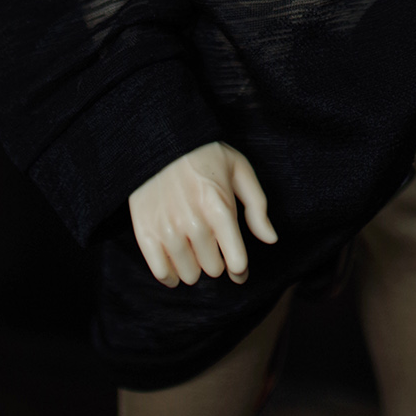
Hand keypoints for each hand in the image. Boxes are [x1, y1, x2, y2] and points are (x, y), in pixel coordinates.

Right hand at [129, 141, 277, 288]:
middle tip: (211, 243)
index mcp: (219, 208)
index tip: (238, 267)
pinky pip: (161, 273)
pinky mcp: (145, 233)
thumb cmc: (205, 155)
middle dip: (216, 259)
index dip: (240, 269)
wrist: (161, 140)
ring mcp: (167, 229)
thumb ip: (257, 206)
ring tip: (192, 247)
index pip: (236, 262)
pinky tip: (175, 263)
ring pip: (188, 275)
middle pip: (213, 269)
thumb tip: (270, 238)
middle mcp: (193, 222)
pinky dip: (170, 274)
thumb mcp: (239, 170)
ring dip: (194, 266)